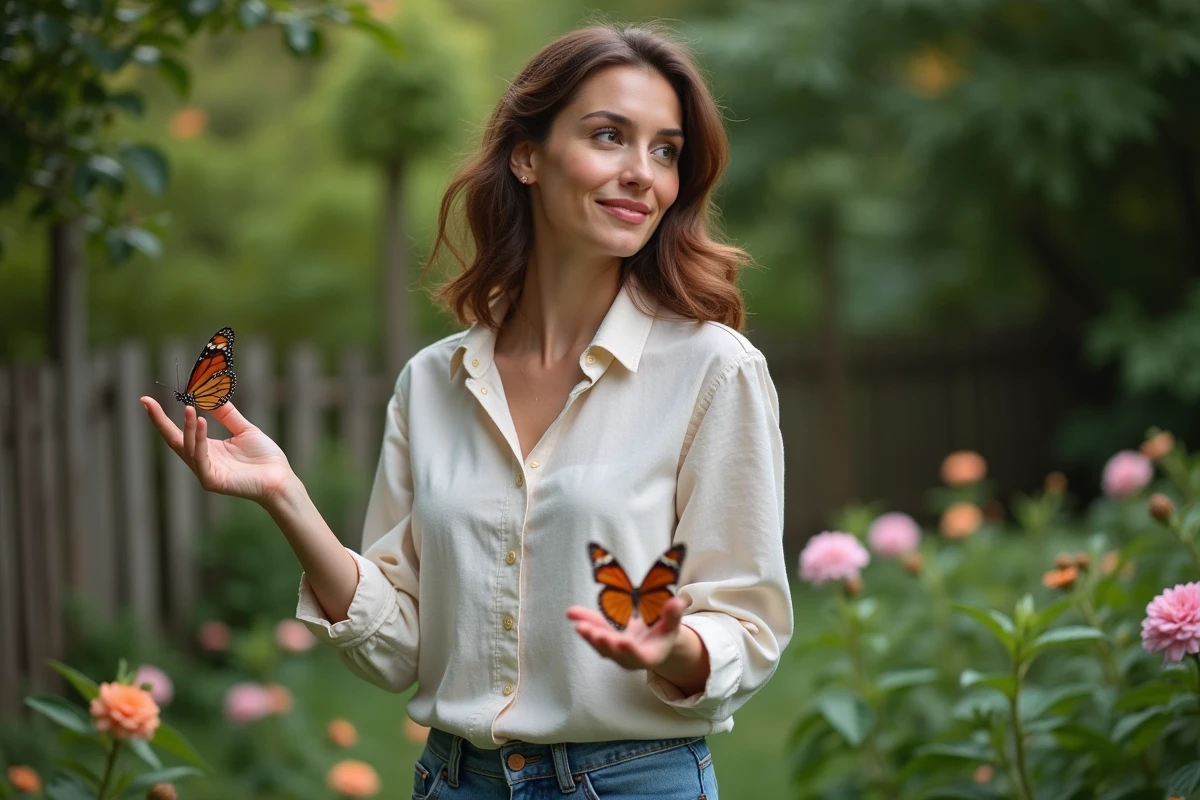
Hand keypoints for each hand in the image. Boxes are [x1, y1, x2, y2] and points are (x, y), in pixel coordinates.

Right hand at [140, 397, 293, 504]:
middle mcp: (202, 461)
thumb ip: (227, 414)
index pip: (178, 432)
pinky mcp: (212, 481)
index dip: (162, 418)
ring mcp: (205, 472)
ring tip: (190, 409)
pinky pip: (201, 459)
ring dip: (187, 427)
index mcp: (207, 449)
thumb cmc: (264, 457)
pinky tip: (202, 422)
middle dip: (159, 422)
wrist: (280, 478)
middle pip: (174, 440)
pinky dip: (199, 441)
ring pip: (188, 447)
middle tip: (147, 402)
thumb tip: (210, 396)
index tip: (146, 400)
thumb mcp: (243, 429)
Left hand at [566, 596, 688, 670]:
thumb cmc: (664, 632)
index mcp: (648, 656)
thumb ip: (673, 614)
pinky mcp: (604, 641)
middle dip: (604, 643)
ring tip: (578, 622)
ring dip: (589, 634)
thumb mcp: (672, 624)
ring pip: (600, 644)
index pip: (638, 656)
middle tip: (594, 633)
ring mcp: (614, 651)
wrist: (652, 640)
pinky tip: (572, 613)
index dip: (630, 650)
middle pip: (614, 652)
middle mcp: (628, 657)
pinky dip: (584, 622)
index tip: (623, 641)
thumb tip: (678, 601)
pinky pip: (593, 632)